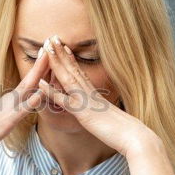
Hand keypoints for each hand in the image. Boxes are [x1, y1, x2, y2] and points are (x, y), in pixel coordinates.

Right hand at [0, 47, 49, 173]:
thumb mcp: (2, 119)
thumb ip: (12, 112)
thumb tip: (21, 107)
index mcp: (10, 101)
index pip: (29, 81)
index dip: (40, 66)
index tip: (49, 51)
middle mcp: (10, 101)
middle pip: (30, 78)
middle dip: (42, 61)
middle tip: (52, 42)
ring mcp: (8, 110)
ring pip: (26, 89)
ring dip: (38, 73)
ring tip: (48, 57)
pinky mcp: (6, 123)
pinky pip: (21, 111)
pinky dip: (31, 101)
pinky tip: (39, 93)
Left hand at [38, 34, 156, 156]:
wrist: (134, 137)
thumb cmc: (124, 131)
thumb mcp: (110, 118)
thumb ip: (103, 111)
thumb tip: (102, 110)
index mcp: (95, 94)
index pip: (80, 73)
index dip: (70, 59)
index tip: (62, 46)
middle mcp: (90, 93)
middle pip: (73, 69)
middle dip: (60, 53)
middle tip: (51, 37)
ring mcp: (86, 101)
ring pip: (68, 77)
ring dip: (56, 62)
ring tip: (46, 46)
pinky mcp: (83, 113)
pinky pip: (64, 100)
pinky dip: (52, 91)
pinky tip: (40, 82)